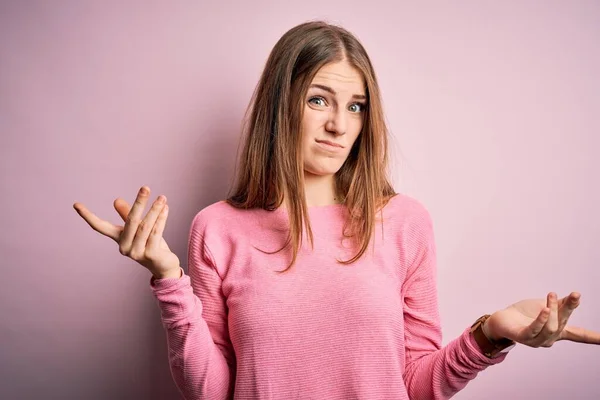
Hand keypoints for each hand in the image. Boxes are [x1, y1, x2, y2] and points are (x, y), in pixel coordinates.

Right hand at [73, 186, 180, 278]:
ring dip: (154, 210)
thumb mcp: (139, 228)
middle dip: (139, 203)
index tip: (75, 204)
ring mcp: (137, 252)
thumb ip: (129, 215)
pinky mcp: (150, 255)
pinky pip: (156, 233)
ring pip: (145, 227)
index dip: (88, 216)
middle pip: (131, 221)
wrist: (164, 266)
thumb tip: (115, 200)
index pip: (100, 227)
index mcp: (119, 239)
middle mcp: (125, 247)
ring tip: (162, 197)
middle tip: (146, 187)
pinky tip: (165, 208)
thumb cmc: (151, 244)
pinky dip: (161, 220)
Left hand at [483, 292, 599, 347]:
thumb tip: (576, 296)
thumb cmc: (523, 314)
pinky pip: (535, 330)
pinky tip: (545, 310)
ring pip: (552, 326)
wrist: (500, 320)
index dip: (593, 337)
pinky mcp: (524, 338)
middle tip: (574, 294)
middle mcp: (549, 338)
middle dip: (569, 308)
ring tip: (551, 296)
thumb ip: (561, 304)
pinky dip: (541, 319)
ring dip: (553, 309)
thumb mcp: (545, 305)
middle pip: (564, 322)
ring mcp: (537, 340)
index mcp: (557, 331)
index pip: (579, 335)